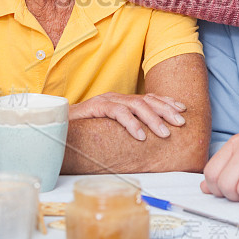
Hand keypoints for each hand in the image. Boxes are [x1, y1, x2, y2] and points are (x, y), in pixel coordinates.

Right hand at [68, 92, 186, 140]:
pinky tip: (140, 135)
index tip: (183, 110)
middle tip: (180, 123)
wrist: (55, 127)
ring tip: (165, 133)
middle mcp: (115, 97)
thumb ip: (125, 129)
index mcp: (121, 101)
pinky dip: (130, 123)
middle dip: (166, 110)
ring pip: (135, 105)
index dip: (166, 102)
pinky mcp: (95, 107)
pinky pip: (117, 112)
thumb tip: (147, 141)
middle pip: (147, 100)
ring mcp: (105, 100)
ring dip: (153, 119)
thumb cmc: (83, 131)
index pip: (148, 98)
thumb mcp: (109, 130)